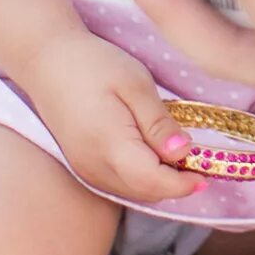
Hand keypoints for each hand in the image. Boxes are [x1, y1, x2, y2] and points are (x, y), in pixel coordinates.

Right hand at [14, 30, 203, 204]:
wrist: (46, 61)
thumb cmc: (94, 64)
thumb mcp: (135, 84)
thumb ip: (159, 123)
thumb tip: (184, 154)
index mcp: (110, 146)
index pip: (153, 183)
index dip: (183, 184)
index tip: (207, 173)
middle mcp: (94, 167)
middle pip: (145, 193)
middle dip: (176, 184)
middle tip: (201, 161)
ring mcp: (85, 169)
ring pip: (132, 191)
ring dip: (159, 182)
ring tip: (180, 155)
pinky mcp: (82, 165)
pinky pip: (119, 183)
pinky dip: (142, 177)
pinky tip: (153, 153)